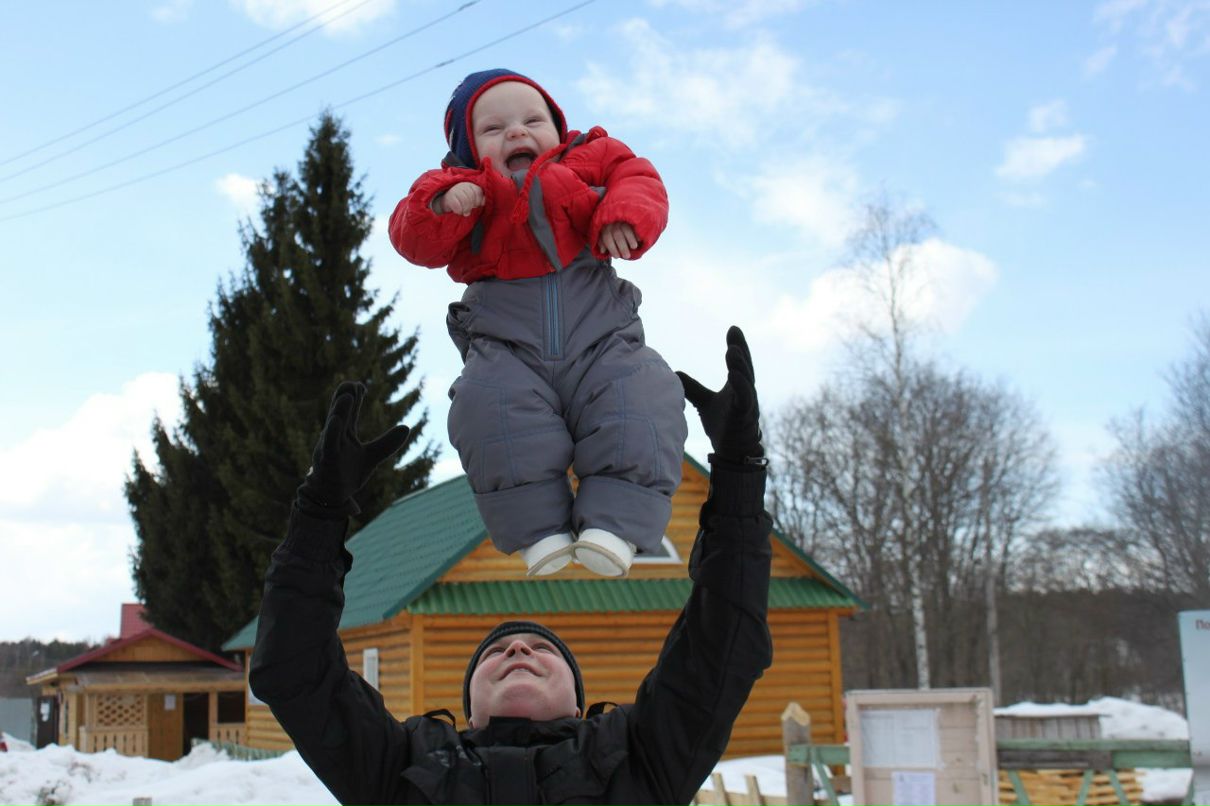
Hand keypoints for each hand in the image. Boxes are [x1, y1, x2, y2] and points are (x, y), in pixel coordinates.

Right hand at [299, 381, 410, 513]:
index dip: (355, 397)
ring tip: (348, 395)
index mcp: (345, 432)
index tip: (362, 386)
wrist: (332, 495)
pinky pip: (329, 443)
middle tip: (353, 383)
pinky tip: (336, 420)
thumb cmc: (348, 472)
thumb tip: (406, 427)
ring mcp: (329, 446)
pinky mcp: (327, 459)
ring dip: (340, 409)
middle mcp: (335, 435)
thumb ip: (387, 442)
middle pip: (340, 411)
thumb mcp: (372, 456)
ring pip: (334, 424)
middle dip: (345, 396)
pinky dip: (332, 431)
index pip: (350, 410)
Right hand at [434, 182, 484, 215]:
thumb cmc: (462, 201)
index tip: (476, 205)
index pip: (478, 191)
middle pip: (471, 196)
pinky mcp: (448, 197)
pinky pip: (457, 205)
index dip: (478, 200)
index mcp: (470, 185)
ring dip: (466, 209)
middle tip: (469, 210)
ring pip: (465, 200)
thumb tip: (483, 202)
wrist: (446, 201)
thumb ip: (479, 199)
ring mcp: (455, 190)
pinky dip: (459, 211)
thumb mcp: (472, 198)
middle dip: (471, 205)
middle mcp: (462, 185)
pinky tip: (458, 211)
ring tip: (464, 212)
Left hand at [598, 221, 638, 258]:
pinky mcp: (631, 218)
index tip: (617, 257)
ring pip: (626, 229)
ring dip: (630, 239)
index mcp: (605, 227)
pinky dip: (637, 233)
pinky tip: (639, 239)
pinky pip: (634, 225)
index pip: (607, 238)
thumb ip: (602, 242)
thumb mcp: (603, 233)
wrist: (617, 213)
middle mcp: (613, 222)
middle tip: (627, 256)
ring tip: (634, 247)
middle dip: (622, 247)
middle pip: (617, 234)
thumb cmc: (610, 228)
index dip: (612, 248)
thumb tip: (602, 251)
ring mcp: (622, 219)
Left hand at [676, 326, 763, 462]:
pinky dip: (742, 387)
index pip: (738, 361)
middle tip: (734, 333)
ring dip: (740, 366)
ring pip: (747, 381)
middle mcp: (745, 391)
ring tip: (732, 351)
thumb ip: (693, 388)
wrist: (732, 450)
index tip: (733, 329)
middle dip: (741, 349)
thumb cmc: (723, 424)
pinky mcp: (745, 416)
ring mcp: (748, 403)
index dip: (737, 345)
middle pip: (745, 366)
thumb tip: (674, 373)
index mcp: (737, 385)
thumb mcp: (704, 402)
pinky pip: (745, 400)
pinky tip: (734, 376)